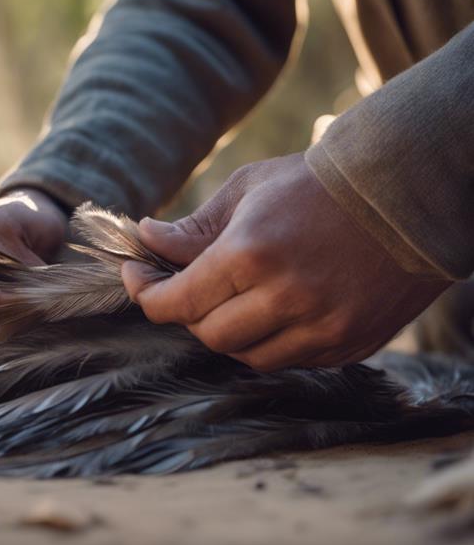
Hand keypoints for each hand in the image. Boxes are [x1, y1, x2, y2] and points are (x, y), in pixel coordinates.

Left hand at [121, 152, 449, 370]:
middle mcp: (285, 298)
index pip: (176, 303)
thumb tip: (146, 240)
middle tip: (188, 286)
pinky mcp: (350, 345)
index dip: (146, 295)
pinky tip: (276, 309)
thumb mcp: (247, 191)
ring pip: (248, 357)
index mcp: (250, 254)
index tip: (138, 278)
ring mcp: (322, 327)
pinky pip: (290, 360)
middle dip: (188, 312)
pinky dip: (271, 341)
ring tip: (235, 297)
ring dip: (230, 332)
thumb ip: (192, 229)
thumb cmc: (316, 184)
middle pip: (208, 335)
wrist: (406, 193)